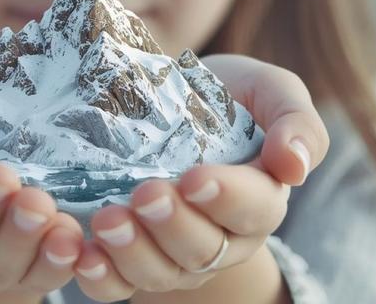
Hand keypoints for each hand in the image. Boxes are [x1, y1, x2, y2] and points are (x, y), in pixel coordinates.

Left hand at [73, 54, 328, 301]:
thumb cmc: (224, 98)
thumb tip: (294, 166)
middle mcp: (222, 238)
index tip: (194, 178)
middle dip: (172, 225)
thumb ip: (295, 121)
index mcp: (260, 199)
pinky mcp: (131, 262)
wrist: (165, 105)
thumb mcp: (269, 90)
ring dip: (131, 252)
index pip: (254, 208)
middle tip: (144, 196)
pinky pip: (117, 285)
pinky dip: (99, 276)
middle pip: (203, 249)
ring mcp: (175, 256)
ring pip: (160, 273)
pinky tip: (81, 253)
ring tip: (106, 221)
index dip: (226, 198)